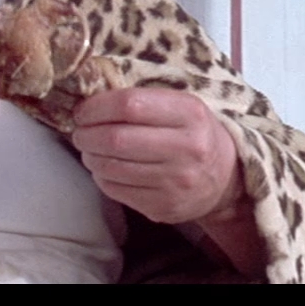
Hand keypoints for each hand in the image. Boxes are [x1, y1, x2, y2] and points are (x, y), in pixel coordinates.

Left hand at [71, 88, 243, 225]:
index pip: (130, 104)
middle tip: (80, 131)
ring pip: (112, 167)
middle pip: (116, 138)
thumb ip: (143, 99)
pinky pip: (116, 190)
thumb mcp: (182, 106)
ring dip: (90, 156)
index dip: (97, 106)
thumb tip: (89, 99)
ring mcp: (175, 182)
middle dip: (86, 133)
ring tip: (90, 148)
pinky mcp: (163, 207)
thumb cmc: (193, 133)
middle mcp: (186, 148)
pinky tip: (105, 168)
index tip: (83, 110)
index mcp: (190, 113)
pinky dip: (101, 177)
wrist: (225, 178)